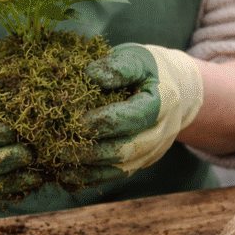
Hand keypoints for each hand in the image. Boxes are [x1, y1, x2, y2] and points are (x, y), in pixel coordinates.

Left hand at [60, 43, 202, 186]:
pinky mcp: (144, 160)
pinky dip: (94, 177)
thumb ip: (117, 66)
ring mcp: (155, 150)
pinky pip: (119, 174)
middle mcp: (162, 131)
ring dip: (90, 169)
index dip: (103, 121)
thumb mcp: (137, 58)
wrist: (174, 88)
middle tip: (61, 147)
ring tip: (60, 164)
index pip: (132, 117)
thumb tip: (90, 76)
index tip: (76, 121)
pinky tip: (69, 175)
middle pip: (127, 149)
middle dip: (93, 151)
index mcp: (162, 102)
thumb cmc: (148, 69)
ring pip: (122, 168)